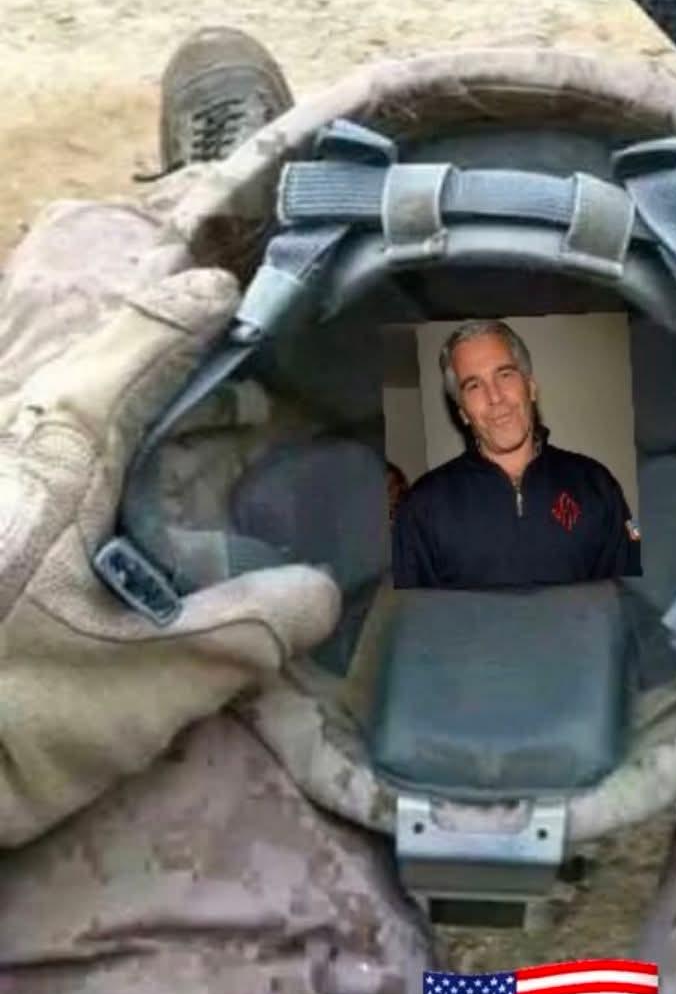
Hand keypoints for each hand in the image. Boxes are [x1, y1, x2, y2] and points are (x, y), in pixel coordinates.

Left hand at [0, 267, 340, 846]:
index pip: (124, 356)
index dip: (179, 317)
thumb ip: (236, 640)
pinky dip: (68, 460)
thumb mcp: (127, 699)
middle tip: (209, 349)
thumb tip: (327, 591)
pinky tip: (99, 505)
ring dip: (101, 405)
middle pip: (72, 374)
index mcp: (44, 468)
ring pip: (35, 421)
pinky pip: (17, 466)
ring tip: (166, 417)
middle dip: (141, 352)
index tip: (226, 294)